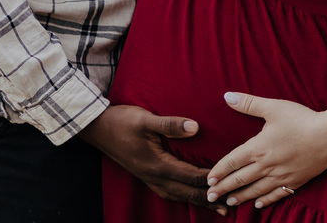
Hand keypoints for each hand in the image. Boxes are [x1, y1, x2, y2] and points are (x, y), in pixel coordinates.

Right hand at [79, 104, 226, 213]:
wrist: (96, 128)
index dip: (211, 180)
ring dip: (197, 201)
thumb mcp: (145, 119)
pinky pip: (169, 192)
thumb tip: (196, 127)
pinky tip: (187, 196)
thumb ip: (171, 124)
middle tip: (229, 206)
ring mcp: (149, 178)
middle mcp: (155, 176)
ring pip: (178, 195)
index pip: (191, 176)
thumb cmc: (121, 121)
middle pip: (187, 192)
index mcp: (158, 164)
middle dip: (208, 199)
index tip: (229, 181)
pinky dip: (183, 196)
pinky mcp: (145, 175)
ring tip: (215, 207)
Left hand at [206, 92, 326, 209]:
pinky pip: (278, 194)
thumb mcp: (272, 107)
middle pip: (240, 179)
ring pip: (256, 189)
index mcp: (258, 148)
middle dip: (223, 188)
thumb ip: (248, 103)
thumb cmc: (301, 119)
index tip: (208, 179)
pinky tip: (259, 204)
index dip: (218, 171)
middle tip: (210, 196)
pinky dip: (266, 200)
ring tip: (228, 202)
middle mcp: (267, 165)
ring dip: (241, 196)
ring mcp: (281, 175)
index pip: (232, 162)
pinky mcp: (296, 180)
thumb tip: (226, 96)